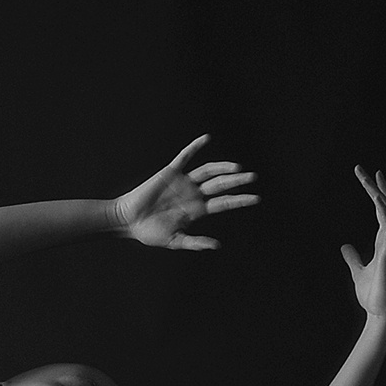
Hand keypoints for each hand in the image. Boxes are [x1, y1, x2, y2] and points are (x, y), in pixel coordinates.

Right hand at [114, 134, 258, 250]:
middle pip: (221, 185)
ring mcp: (183, 182)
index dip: (240, 200)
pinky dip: (195, 147)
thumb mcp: (174, 241)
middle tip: (254, 177)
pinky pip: (185, 157)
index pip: (223, 203)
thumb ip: (195, 242)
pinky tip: (207, 139)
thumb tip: (216, 246)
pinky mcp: (170, 173)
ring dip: (223, 168)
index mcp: (196, 210)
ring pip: (208, 171)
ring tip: (237, 167)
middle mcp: (193, 194)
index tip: (256, 198)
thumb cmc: (150, 233)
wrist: (129, 221)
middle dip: (237, 181)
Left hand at [341, 167, 385, 325]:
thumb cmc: (372, 295)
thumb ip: (353, 258)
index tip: (368, 178)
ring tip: (369, 177)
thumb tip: (345, 247)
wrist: (380, 312)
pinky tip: (376, 198)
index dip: (376, 194)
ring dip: (379, 194)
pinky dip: (383, 210)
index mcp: (383, 242)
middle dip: (377, 188)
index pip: (381, 212)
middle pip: (385, 207)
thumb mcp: (357, 272)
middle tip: (366, 170)